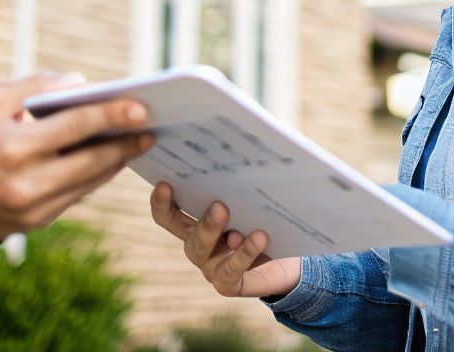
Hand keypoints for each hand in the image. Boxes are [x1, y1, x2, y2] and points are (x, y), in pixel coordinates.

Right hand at [0, 73, 153, 240]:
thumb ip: (38, 86)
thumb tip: (82, 85)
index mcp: (14, 148)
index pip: (77, 129)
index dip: (113, 117)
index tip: (141, 109)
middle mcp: (23, 185)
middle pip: (91, 163)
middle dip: (124, 145)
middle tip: (150, 130)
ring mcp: (27, 212)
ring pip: (85, 186)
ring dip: (112, 166)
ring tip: (132, 146)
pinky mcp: (27, 227)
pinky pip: (69, 200)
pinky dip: (88, 182)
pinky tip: (102, 165)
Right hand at [149, 182, 300, 298]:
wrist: (290, 262)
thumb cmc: (266, 226)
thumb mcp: (252, 207)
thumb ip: (241, 194)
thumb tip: (242, 169)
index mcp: (198, 226)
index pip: (171, 216)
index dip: (162, 204)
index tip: (164, 184)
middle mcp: (200, 247)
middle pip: (189, 236)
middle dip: (201, 219)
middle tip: (218, 203)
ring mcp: (211, 268)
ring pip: (202, 251)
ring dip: (213, 231)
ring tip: (227, 213)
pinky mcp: (228, 284)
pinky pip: (230, 270)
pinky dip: (244, 252)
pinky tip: (259, 238)